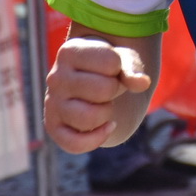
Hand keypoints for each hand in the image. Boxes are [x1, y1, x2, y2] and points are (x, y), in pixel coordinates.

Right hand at [43, 37, 152, 152]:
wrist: (93, 82)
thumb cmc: (108, 67)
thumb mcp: (123, 60)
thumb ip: (133, 69)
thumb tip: (143, 83)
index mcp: (69, 52)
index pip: (111, 62)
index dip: (119, 67)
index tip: (111, 68)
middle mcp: (55, 77)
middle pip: (103, 90)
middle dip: (114, 90)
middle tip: (108, 87)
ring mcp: (52, 103)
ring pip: (90, 118)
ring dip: (107, 113)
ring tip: (104, 104)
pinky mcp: (53, 126)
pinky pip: (74, 144)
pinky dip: (97, 139)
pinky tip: (108, 127)